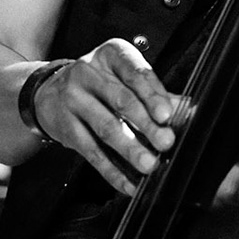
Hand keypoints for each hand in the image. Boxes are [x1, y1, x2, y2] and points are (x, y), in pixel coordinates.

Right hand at [29, 38, 191, 195]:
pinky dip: (112, 171)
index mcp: (111, 55)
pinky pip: (91, 151)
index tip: (168, 115)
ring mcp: (73, 99)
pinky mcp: (65, 126)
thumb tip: (189, 111)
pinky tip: (128, 183)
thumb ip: (156, 93)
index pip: (135, 73)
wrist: (49, 92)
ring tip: (150, 165)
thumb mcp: (125, 77)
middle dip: (146, 124)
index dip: (153, 94)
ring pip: (106, 127)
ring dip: (130, 149)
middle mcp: (89, 73)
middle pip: (121, 100)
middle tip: (166, 142)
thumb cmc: (99, 83)